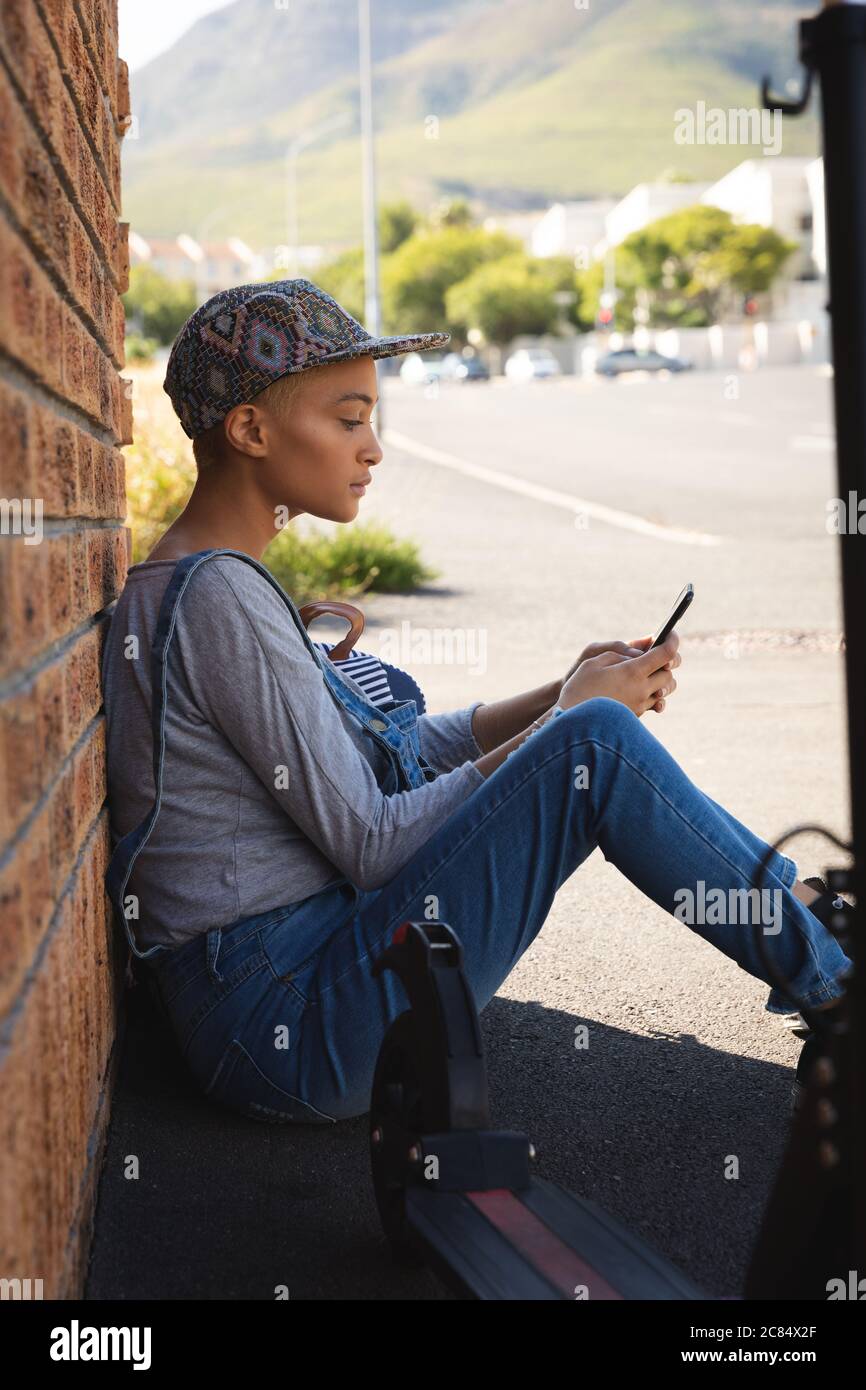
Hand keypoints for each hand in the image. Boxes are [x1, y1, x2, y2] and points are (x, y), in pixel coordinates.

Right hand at [559, 631, 680, 717]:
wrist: (570, 720)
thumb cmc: (579, 688)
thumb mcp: (593, 662)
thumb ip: (619, 654)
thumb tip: (638, 655)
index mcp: (633, 672)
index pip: (666, 655)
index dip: (672, 641)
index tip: (671, 634)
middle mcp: (641, 690)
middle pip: (669, 675)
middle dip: (667, 663)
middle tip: (656, 656)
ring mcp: (640, 705)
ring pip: (664, 691)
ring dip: (661, 680)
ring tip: (647, 674)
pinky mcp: (635, 716)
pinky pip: (653, 704)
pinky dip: (652, 694)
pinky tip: (641, 689)